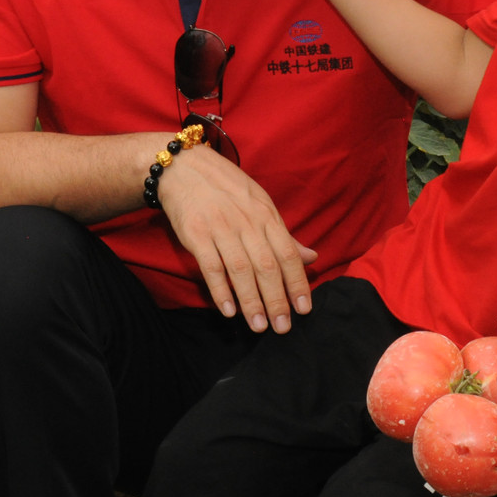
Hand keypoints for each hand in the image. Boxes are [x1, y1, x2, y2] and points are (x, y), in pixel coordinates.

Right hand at [159, 145, 317, 332]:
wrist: (184, 168)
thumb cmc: (227, 189)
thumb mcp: (261, 204)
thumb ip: (285, 235)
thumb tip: (312, 257)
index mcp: (266, 216)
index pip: (287, 254)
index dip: (297, 283)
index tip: (304, 309)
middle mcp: (247, 223)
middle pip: (267, 266)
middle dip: (276, 300)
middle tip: (282, 328)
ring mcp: (221, 228)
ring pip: (241, 270)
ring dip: (251, 301)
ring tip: (258, 326)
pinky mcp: (196, 234)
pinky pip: (211, 266)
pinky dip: (220, 290)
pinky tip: (228, 311)